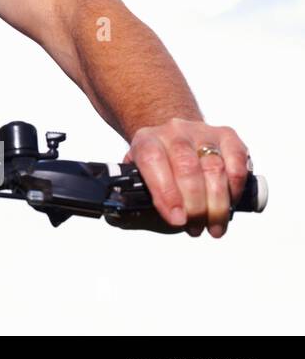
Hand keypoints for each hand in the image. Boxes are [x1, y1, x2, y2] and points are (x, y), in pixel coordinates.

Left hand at [123, 118, 251, 238]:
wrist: (174, 136)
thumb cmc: (158, 163)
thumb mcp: (139, 173)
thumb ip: (134, 193)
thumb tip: (122, 218)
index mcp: (146, 140)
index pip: (153, 162)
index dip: (166, 193)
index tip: (177, 220)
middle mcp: (174, 132)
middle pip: (187, 168)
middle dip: (195, 205)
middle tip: (196, 227)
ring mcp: (202, 132)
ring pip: (215, 168)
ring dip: (217, 204)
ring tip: (214, 225)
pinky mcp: (227, 136)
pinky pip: (237, 163)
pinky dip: (235, 188)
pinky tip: (230, 204)